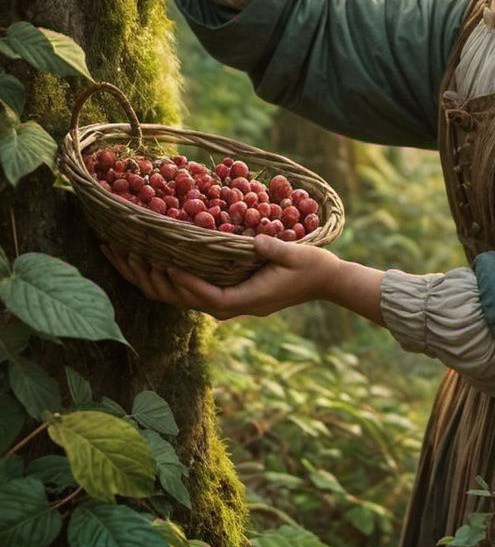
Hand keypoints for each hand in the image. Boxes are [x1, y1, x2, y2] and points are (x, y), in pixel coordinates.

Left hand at [102, 234, 348, 319]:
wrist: (325, 282)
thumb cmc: (312, 267)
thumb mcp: (298, 255)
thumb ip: (276, 249)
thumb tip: (255, 239)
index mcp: (245, 300)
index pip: (204, 296)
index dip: (180, 281)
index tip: (160, 262)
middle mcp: (229, 307)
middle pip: (178, 299)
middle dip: (146, 277)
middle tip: (119, 251)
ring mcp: (225, 303)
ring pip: (175, 297)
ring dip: (145, 277)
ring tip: (118, 253)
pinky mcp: (224, 295)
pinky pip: (185, 290)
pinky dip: (161, 277)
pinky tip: (145, 261)